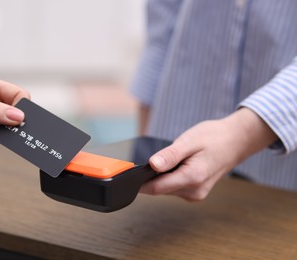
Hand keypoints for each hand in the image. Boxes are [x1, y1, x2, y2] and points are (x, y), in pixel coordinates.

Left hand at [140, 108, 277, 200]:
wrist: (236, 141)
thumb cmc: (214, 138)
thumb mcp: (189, 141)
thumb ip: (170, 155)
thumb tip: (152, 165)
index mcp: (192, 178)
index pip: (156, 188)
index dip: (139, 183)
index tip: (127, 175)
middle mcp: (194, 191)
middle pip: (160, 189)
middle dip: (150, 177)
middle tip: (148, 160)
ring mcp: (196, 193)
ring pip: (167, 189)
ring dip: (161, 177)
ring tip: (168, 159)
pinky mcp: (196, 191)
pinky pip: (175, 187)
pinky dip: (170, 177)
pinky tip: (176, 164)